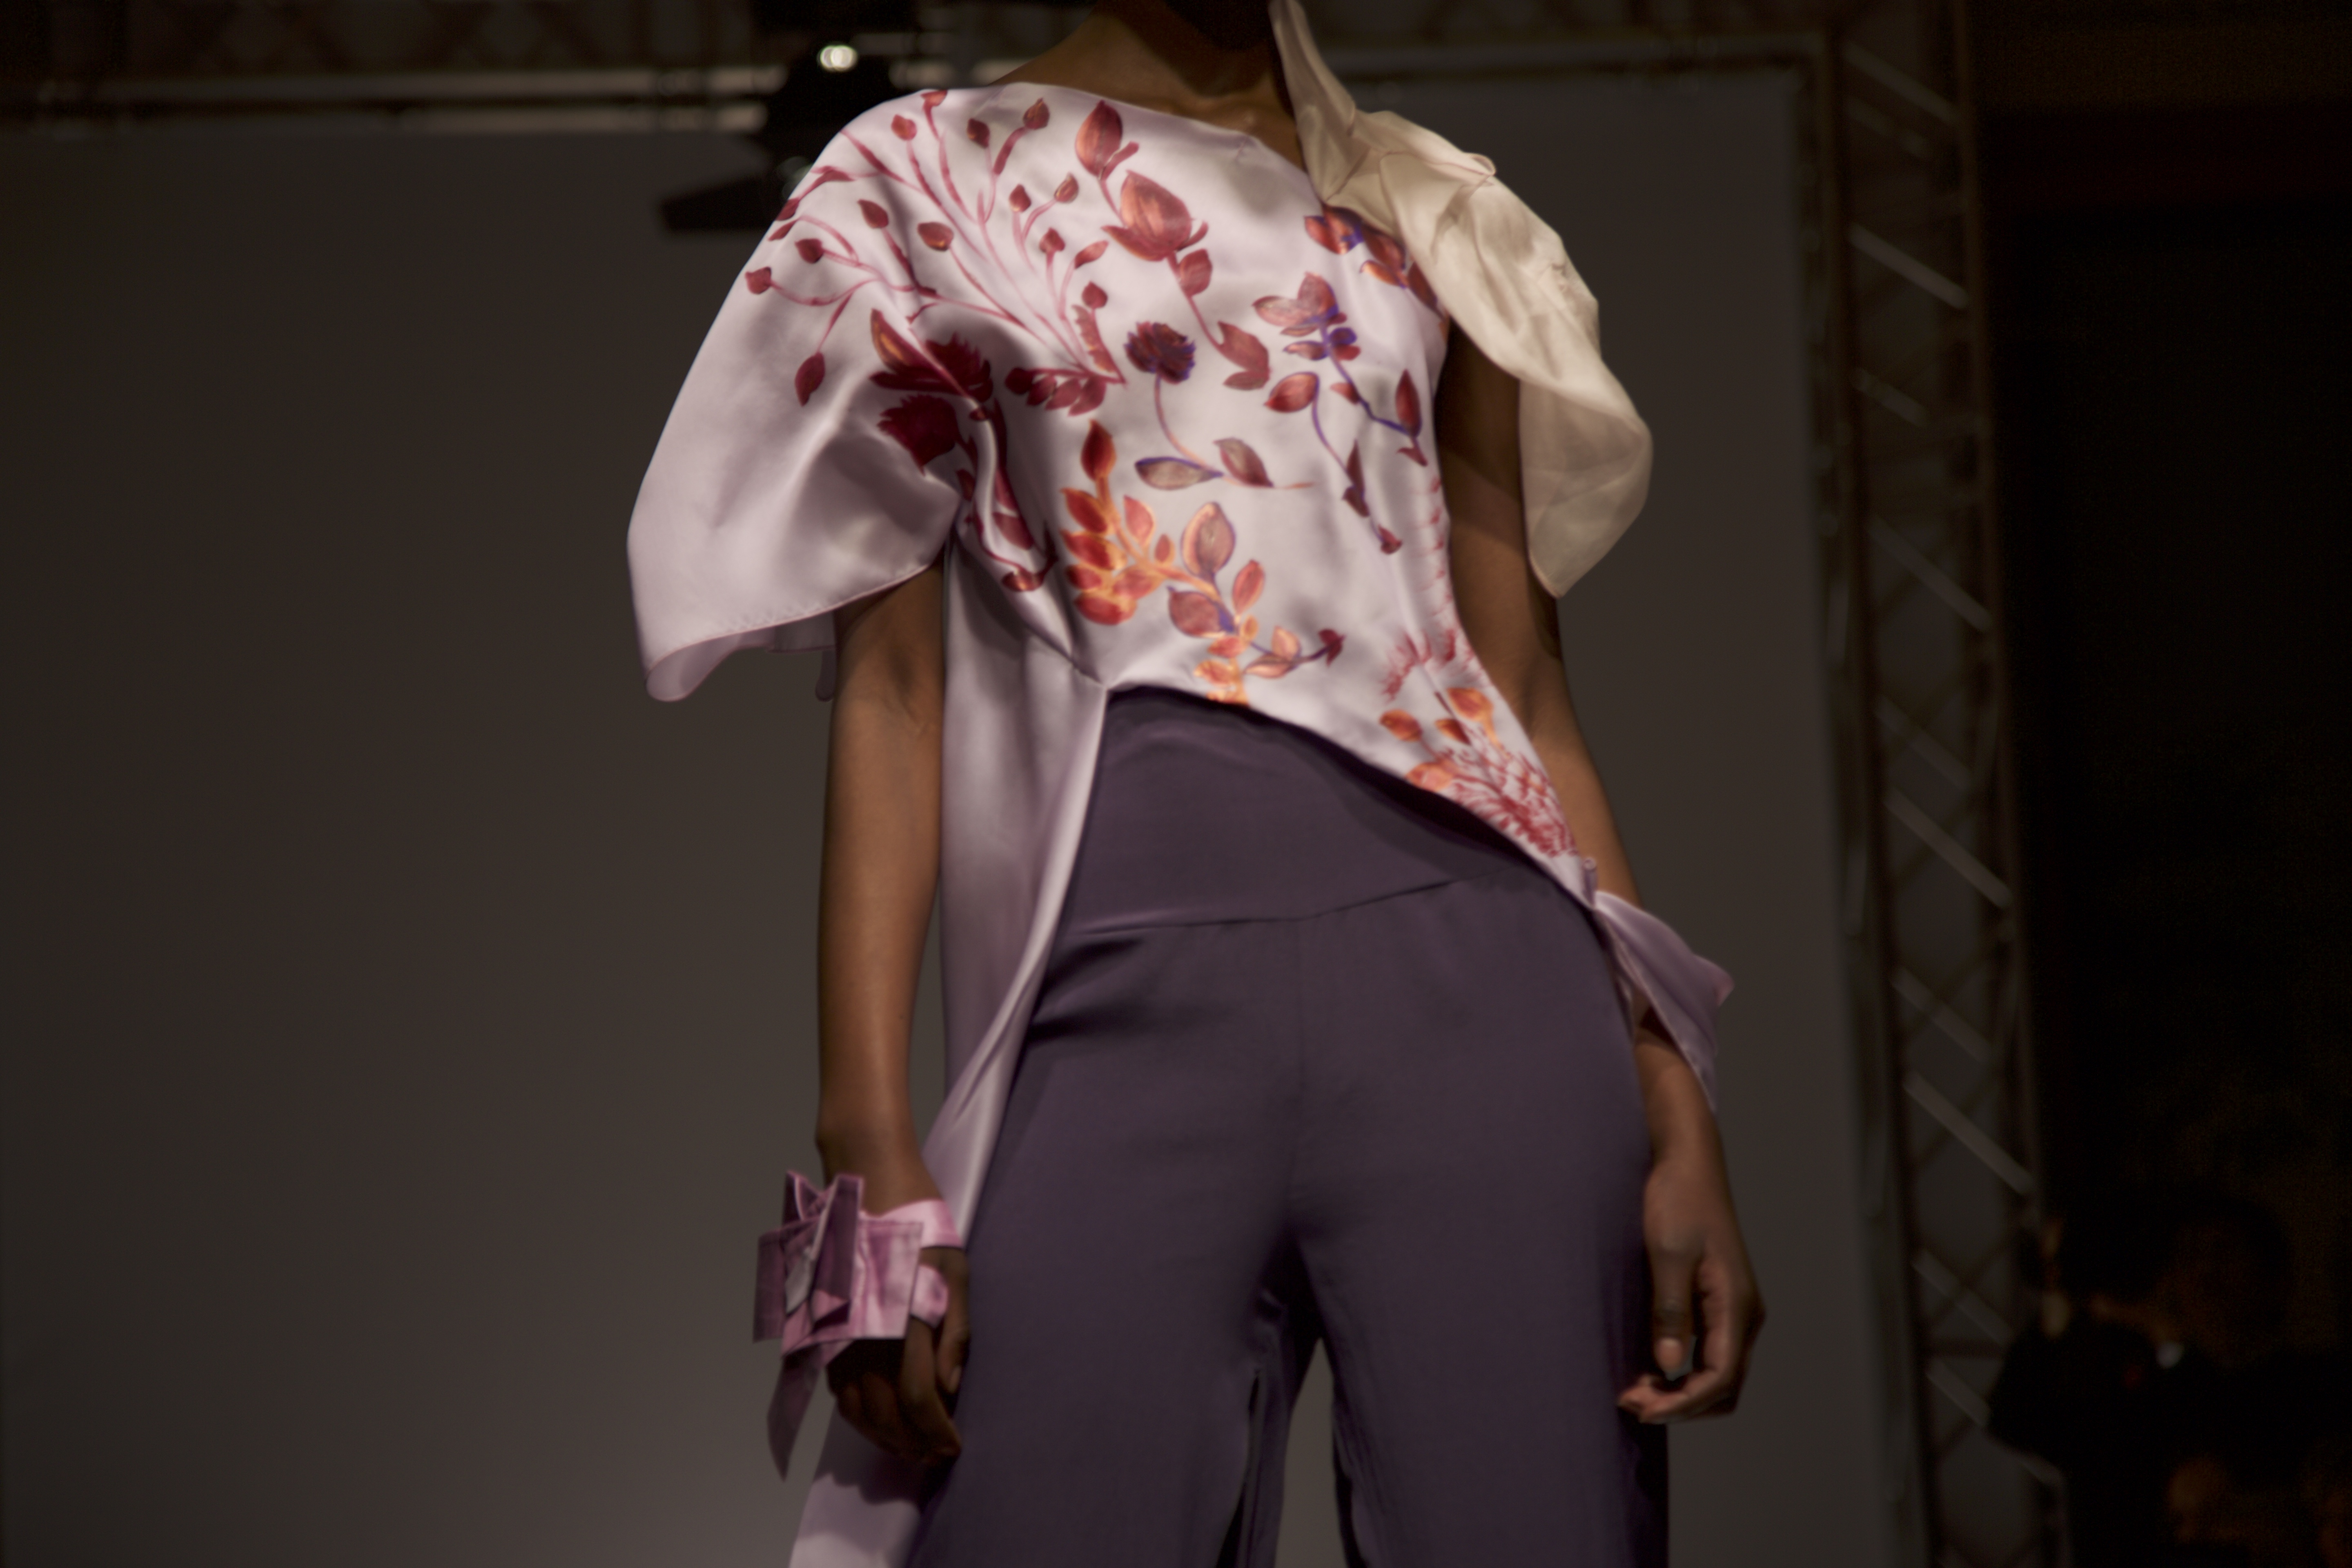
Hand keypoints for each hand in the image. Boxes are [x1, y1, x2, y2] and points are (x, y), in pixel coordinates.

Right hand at [826, 1245, 970, 1465]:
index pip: (918, 1397)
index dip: (936, 1430)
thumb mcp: (955, 1274)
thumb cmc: (920, 1233)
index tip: (953, 1447)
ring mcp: (840, 1339)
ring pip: (858, 1410)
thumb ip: (955, 1333)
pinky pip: (839, 1393)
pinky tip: (881, 1422)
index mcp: (903, 1321)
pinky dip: (860, 1418)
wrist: (868, 1194)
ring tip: (911, 1448)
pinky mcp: (824, 1337)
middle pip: (886, 1413)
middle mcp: (866, 1337)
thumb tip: (951, 1387)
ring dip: (885, 1437)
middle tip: (935, 1455)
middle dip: (914, 1443)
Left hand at [1617, 1034, 1763, 1423]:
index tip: (1642, 1408)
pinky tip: (1649, 1367)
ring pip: (1718, 1373)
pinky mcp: (1718, 1302)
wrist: (1687, 1163)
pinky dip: (1683, 1371)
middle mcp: (1744, 1314)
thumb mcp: (1667, 1254)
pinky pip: (1709, 1353)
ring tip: (1635, 1390)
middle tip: (1631, 1403)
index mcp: (1737, 1305)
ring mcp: (1734, 1309)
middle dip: (1681, 1404)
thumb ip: (1670, 1311)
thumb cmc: (1677, 1201)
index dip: (1682, 1402)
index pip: (1719, 1378)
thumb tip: (1669, 1365)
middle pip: (1724, 1386)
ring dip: (1681, 1391)